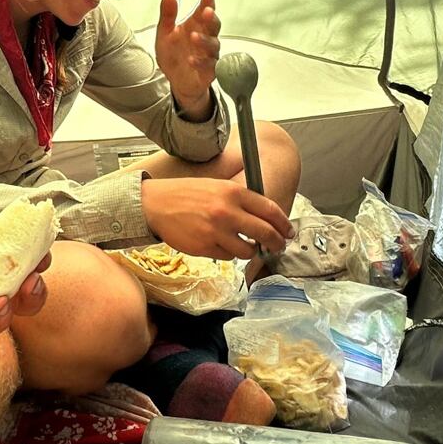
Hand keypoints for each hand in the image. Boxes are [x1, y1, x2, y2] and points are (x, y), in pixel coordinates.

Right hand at [141, 177, 292, 259]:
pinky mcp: (205, 247)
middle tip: (278, 246)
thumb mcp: (217, 187)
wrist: (155, 204)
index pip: (270, 210)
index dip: (283, 224)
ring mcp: (216, 231)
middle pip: (265, 233)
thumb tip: (266, 218)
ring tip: (244, 245)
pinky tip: (219, 244)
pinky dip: (228, 253)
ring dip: (250, 251)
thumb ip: (241, 200)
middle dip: (276, 243)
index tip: (288, 231)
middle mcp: (227, 211)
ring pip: (248, 250)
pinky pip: (228, 256)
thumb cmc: (186, 194)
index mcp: (232, 192)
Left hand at [155, 0, 220, 116]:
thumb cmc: (174, 54)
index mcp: (196, 25)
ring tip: (193, 36)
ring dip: (204, 40)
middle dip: (211, 18)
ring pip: (213, 45)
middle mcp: (206, 37)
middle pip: (214, 25)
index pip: (205, 10)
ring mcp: (209, 54)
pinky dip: (201, 63)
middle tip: (206, 11)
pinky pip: (209, 66)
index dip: (207, 1)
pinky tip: (191, 59)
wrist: (176, 80)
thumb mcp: (165, 33)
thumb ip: (168, 14)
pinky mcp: (209, 71)